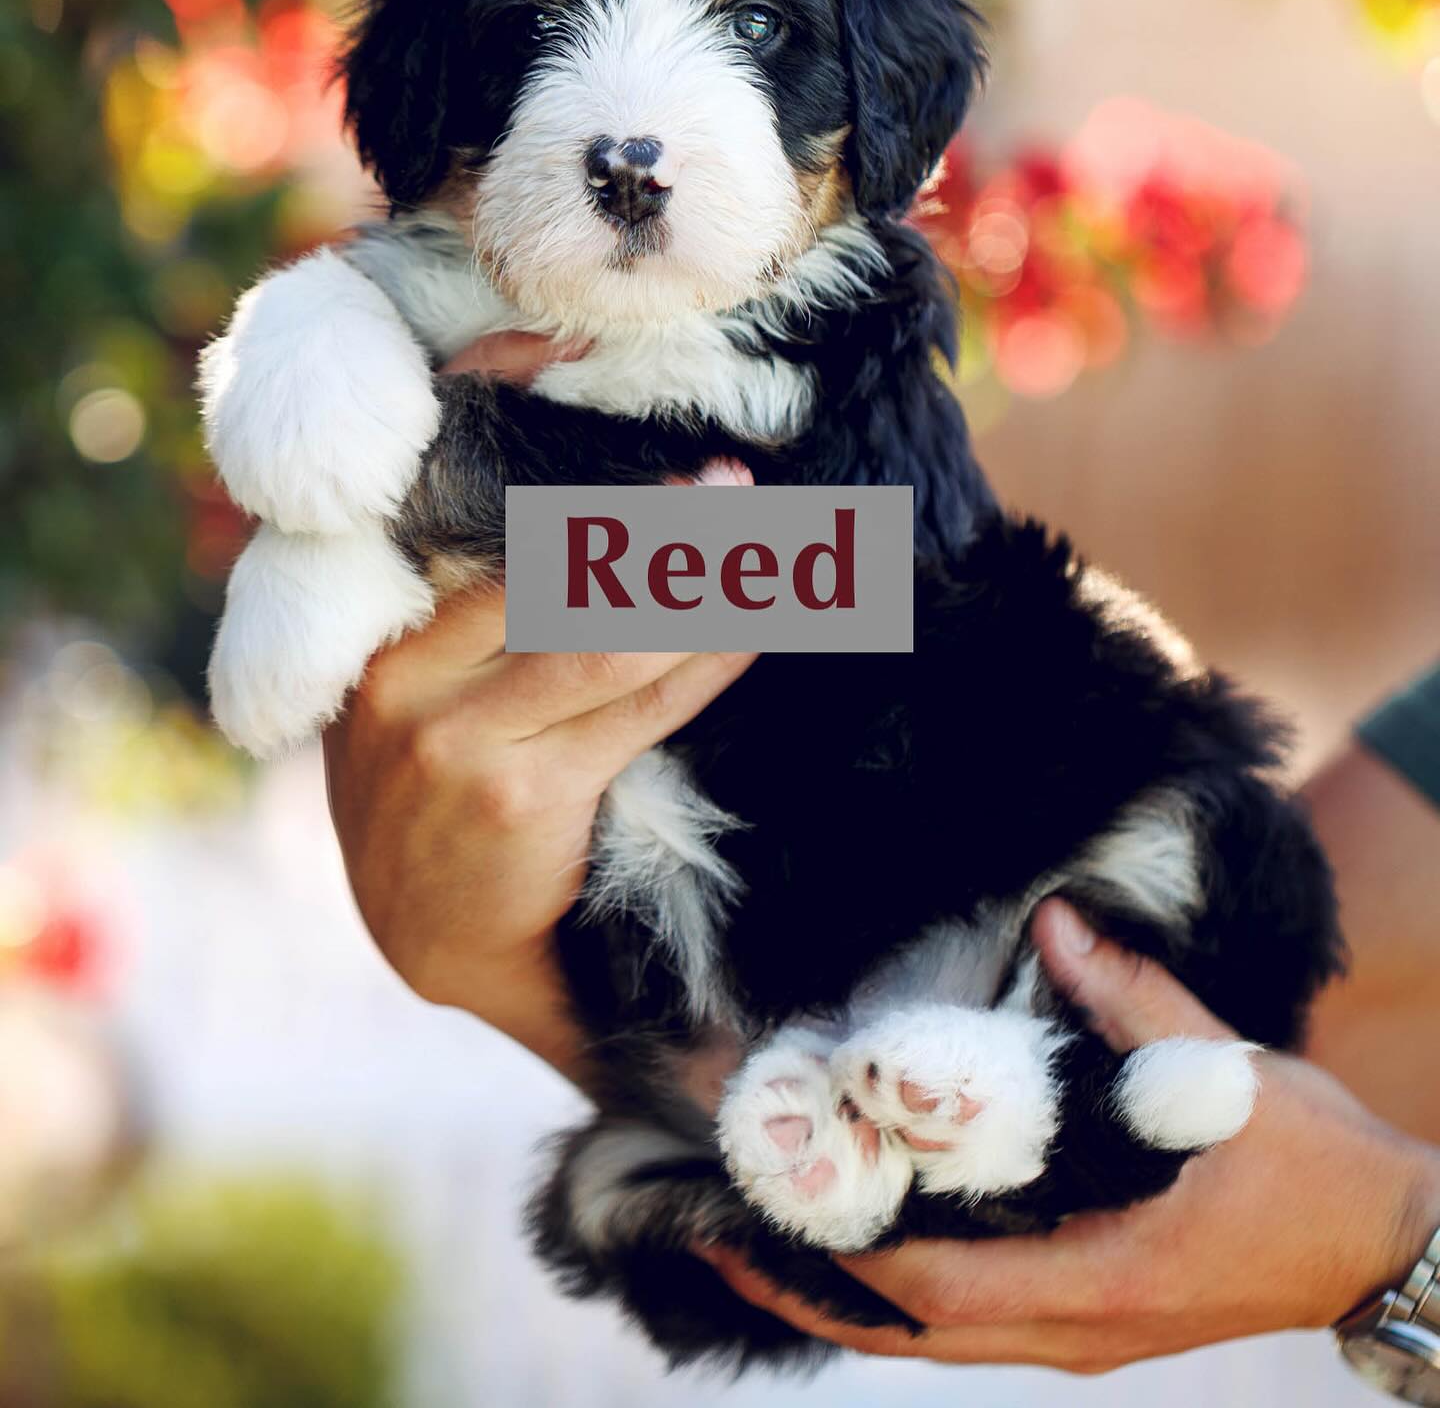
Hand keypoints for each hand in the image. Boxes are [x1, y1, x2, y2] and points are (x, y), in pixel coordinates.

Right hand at [326, 329, 753, 1081]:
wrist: (429, 933)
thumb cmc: (434, 790)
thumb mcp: (416, 690)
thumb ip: (471, 609)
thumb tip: (590, 516)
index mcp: (381, 638)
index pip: (468, 520)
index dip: (543, 456)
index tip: (595, 388)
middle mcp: (408, 677)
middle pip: (554, 573)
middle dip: (657, 528)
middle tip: (736, 486)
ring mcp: (462, 739)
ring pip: (607, 636)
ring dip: (699, 587)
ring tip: (770, 543)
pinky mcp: (525, 795)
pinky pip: (641, 708)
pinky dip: (708, 660)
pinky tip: (757, 625)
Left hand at [700, 900, 1439, 1372]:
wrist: (1382, 1248)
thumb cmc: (1313, 1172)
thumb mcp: (1230, 1081)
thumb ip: (1135, 999)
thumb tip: (1054, 922)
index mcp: (1098, 1281)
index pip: (930, 1285)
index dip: (834, 1245)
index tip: (758, 1193)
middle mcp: (1071, 1331)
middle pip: (902, 1331)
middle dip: (801, 1281)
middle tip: (711, 1221)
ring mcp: (1077, 1336)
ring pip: (926, 1335)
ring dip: (838, 1287)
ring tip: (757, 1229)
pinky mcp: (1086, 1320)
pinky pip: (965, 1318)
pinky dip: (896, 1287)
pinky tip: (858, 1233)